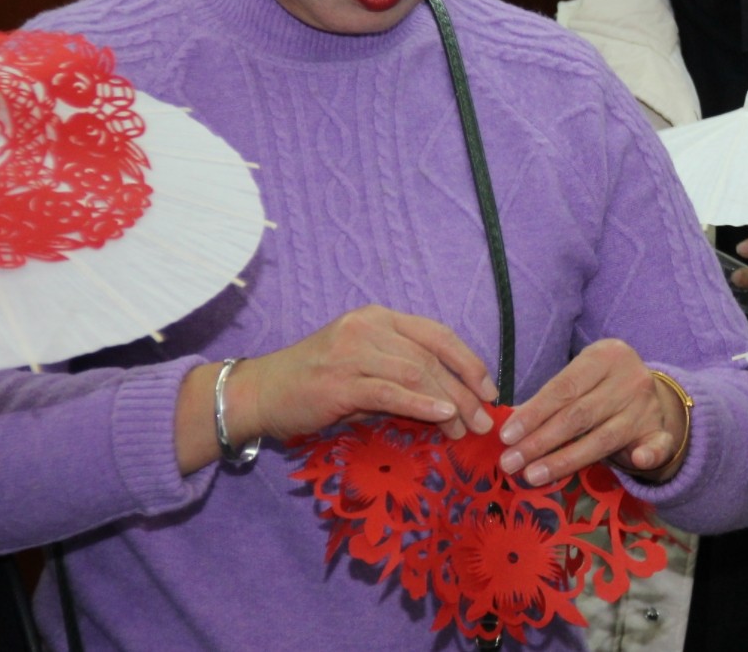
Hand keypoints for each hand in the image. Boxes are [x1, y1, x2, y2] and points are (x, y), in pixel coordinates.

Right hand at [231, 305, 498, 445]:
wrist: (258, 394)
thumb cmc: (315, 385)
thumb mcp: (363, 370)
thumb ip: (402, 377)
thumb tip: (452, 404)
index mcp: (379, 318)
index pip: (437, 334)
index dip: (468, 361)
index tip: (489, 389)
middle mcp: (368, 327)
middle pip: (431, 357)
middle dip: (464, 391)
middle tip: (482, 420)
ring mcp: (352, 351)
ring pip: (416, 373)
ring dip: (448, 403)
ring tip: (464, 430)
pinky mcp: (339, 381)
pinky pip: (390, 392)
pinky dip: (421, 405)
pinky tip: (442, 417)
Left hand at [496, 339, 688, 485]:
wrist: (648, 392)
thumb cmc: (601, 386)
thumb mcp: (580, 379)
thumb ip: (552, 399)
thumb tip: (510, 428)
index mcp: (607, 356)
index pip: (564, 387)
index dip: (533, 413)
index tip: (506, 436)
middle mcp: (630, 379)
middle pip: (579, 415)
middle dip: (540, 441)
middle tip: (510, 462)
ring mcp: (647, 406)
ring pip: (603, 438)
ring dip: (565, 460)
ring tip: (532, 475)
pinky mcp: (660, 432)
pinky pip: (657, 446)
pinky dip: (650, 454)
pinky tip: (638, 462)